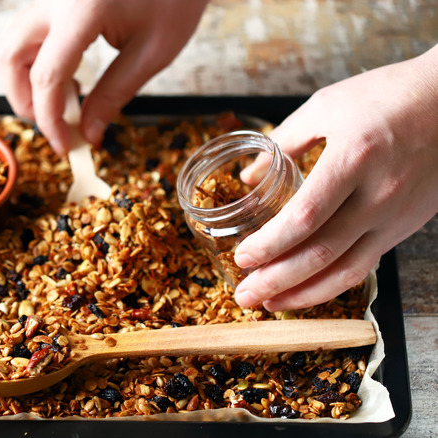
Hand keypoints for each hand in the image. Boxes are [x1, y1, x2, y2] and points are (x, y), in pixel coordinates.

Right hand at [0, 0, 206, 153]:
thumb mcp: (152, 52)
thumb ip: (114, 95)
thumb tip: (88, 133)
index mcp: (81, 9)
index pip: (46, 76)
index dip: (49, 119)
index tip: (63, 145)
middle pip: (10, 56)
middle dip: (24, 99)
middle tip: (54, 124)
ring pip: (12, 43)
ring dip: (25, 80)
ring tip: (65, 100)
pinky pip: (28, 32)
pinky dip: (36, 61)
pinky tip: (68, 75)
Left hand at [234, 44, 437, 310]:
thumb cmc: (389, 95)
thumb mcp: (327, 106)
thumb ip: (284, 141)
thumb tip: (250, 174)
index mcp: (353, 159)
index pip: (304, 218)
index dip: (270, 244)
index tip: (242, 256)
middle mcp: (378, 195)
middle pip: (321, 253)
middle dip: (277, 281)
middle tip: (245, 296)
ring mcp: (395, 216)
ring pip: (346, 270)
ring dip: (303, 294)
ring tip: (270, 304)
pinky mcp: (405, 226)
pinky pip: (366, 264)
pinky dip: (333, 283)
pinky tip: (307, 289)